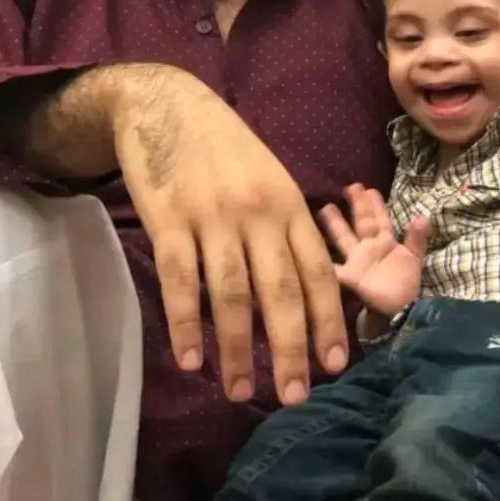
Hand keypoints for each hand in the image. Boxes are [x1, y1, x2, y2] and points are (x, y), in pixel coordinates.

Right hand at [113, 67, 347, 406]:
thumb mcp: (269, 179)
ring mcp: (213, 217)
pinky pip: (181, 280)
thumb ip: (283, 231)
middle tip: (294, 397)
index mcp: (290, 204)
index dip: (328, 322)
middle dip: (291, 349)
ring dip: (237, 350)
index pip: (318, 272)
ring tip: (238, 392)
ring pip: (232, 294)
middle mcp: (258, 213)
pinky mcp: (169, 219)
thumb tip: (297, 298)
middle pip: (281, 291)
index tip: (334, 366)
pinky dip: (186, 324)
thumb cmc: (224, 150)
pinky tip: (190, 359)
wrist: (166, 103)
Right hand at [319, 183, 428, 317]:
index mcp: (384, 241)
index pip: (378, 218)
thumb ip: (417, 238)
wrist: (401, 310)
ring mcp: (356, 261)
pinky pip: (335, 269)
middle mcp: (368, 247)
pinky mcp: (349, 277)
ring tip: (324, 208)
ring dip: (335, 224)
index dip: (373, 204)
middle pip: (360, 222)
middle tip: (348, 187)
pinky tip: (313, 251)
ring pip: (343, 238)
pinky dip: (326, 264)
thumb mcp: (414, 258)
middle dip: (355, 206)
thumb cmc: (406, 283)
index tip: (367, 188)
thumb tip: (422, 216)